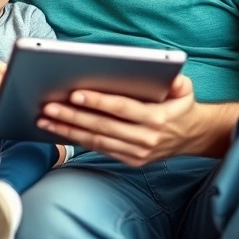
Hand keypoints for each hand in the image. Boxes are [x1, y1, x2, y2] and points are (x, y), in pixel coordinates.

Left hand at [36, 74, 213, 166]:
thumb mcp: (186, 89)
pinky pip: (100, 149)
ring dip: (68, 131)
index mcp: (157, 118)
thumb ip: (178, 82)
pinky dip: (78, 140)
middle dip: (73, 117)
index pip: (121, 108)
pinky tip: (60, 131)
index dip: (97, 101)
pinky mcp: (130, 161)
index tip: (74, 94)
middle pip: (102, 126)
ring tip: (45, 120)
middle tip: (48, 107)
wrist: (192, 136)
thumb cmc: (181, 106)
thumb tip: (169, 78)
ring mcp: (137, 153)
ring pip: (96, 141)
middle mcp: (145, 138)